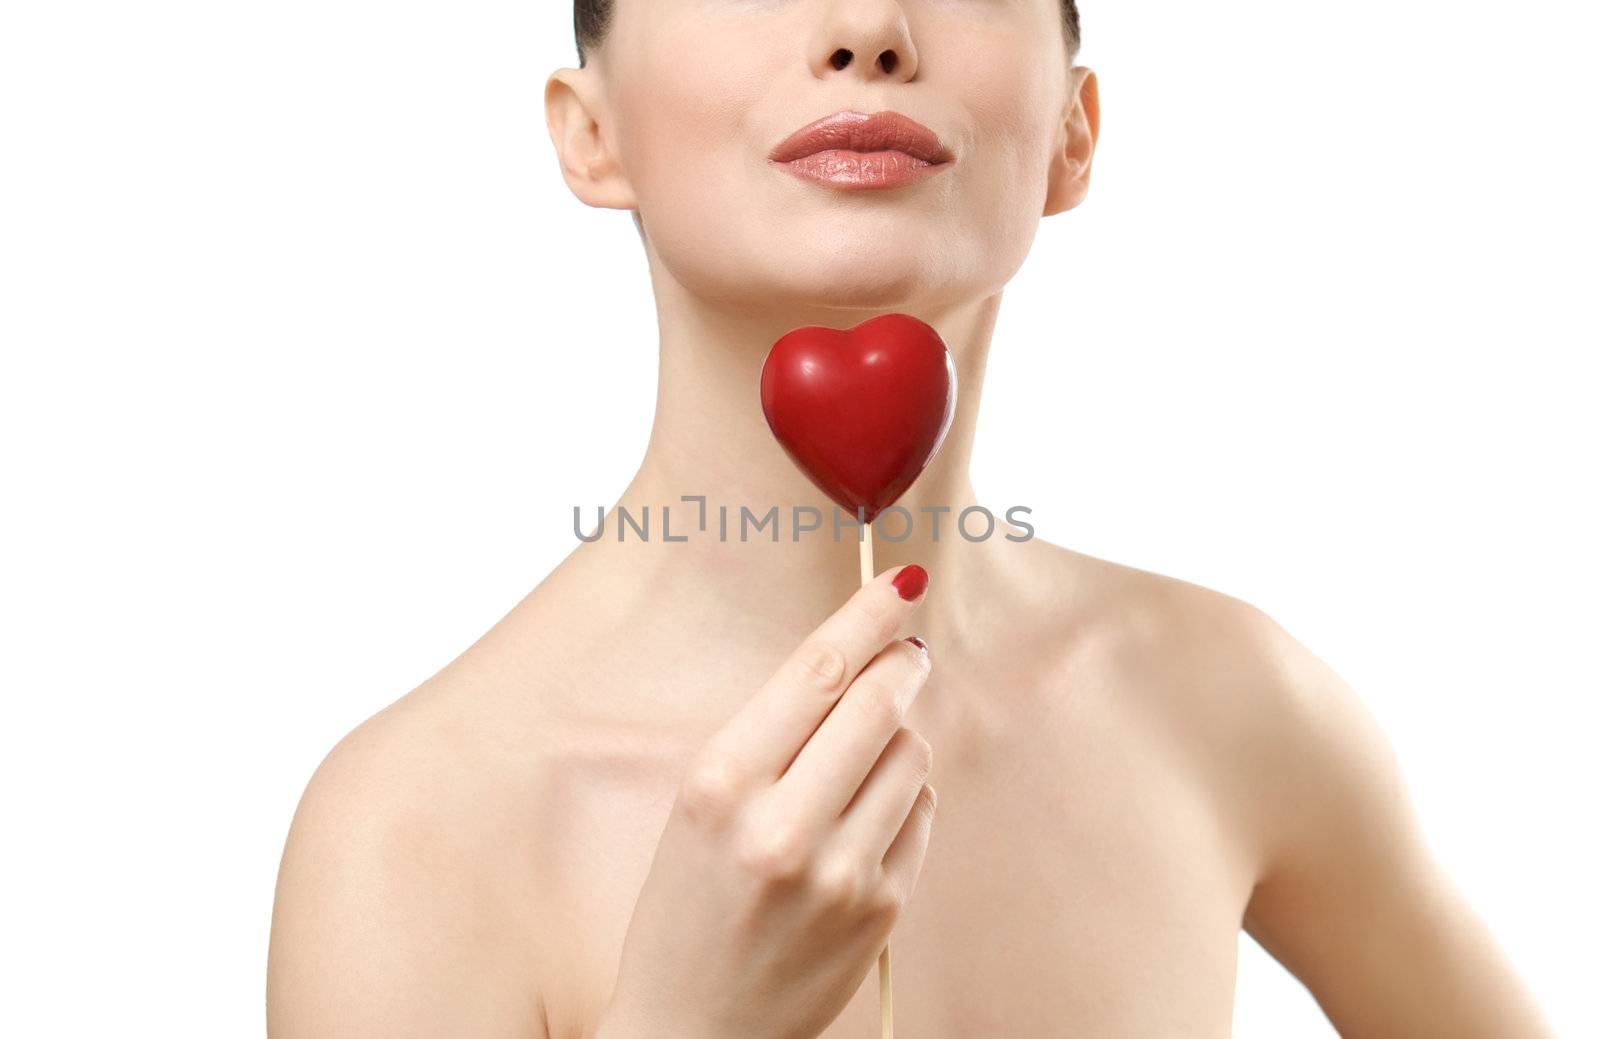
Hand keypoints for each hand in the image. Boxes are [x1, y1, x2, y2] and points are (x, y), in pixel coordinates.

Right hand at [598, 565, 937, 1038]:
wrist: (695, 1030)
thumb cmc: (686, 907)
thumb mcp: (697, 809)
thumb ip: (770, 738)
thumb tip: (859, 664)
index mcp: (719, 786)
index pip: (815, 672)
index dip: (867, 617)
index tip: (901, 583)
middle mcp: (780, 827)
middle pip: (878, 704)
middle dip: (902, 665)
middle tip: (908, 652)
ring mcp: (840, 873)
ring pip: (912, 754)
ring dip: (901, 736)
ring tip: (865, 758)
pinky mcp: (882, 908)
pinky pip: (921, 811)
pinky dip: (906, 796)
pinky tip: (868, 814)